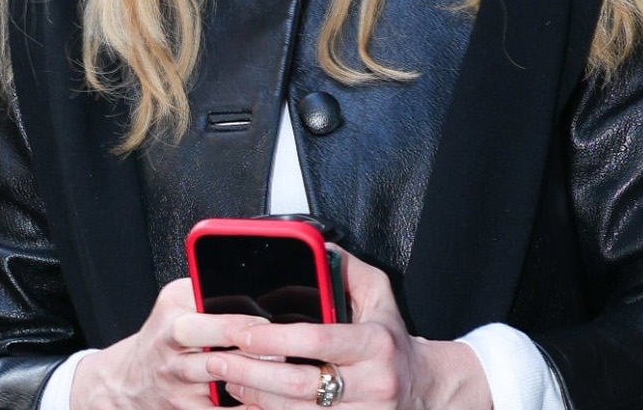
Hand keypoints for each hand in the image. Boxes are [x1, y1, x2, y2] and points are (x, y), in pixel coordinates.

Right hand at [71, 277, 269, 409]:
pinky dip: (243, 409)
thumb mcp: (175, 300)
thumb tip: (250, 285)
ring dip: (252, 383)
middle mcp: (172, 356)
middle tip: (280, 353)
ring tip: (281, 379)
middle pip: (213, 358)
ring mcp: (178, 387)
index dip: (239, 326)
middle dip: (248, 356)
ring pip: (220, 388)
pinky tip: (264, 403)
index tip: (266, 325)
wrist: (130, 379)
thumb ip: (204, 288)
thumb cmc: (162, 335)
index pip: (205, 323)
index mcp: (172, 322)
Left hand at [208, 248, 491, 409]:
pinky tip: (249, 403)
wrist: (422, 389)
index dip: (276, 339)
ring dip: (254, 397)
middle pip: (299, 384)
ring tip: (227, 379)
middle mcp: (373, 384)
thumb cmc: (392, 340)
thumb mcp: (380, 294)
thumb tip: (315, 247)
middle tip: (220, 358)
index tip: (244, 332)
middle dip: (252, 372)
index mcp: (376, 344)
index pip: (319, 340)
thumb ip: (346, 269)